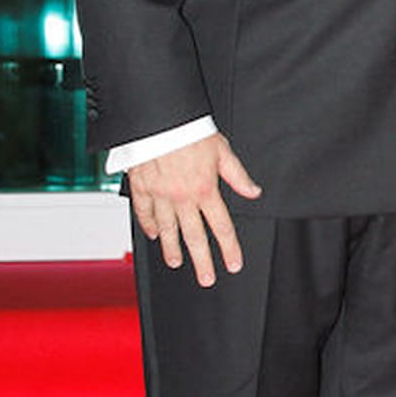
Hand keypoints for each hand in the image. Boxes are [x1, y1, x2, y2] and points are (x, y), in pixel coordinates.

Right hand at [128, 133, 261, 286]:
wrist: (158, 117)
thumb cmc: (190, 130)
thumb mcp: (222, 150)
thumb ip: (238, 175)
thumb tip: (254, 192)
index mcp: (205, 189)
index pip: (221, 227)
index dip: (229, 248)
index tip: (233, 264)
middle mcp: (182, 197)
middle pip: (194, 236)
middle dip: (201, 261)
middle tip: (206, 279)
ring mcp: (160, 194)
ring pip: (167, 229)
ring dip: (172, 248)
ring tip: (176, 263)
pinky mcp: (141, 187)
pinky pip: (144, 212)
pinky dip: (148, 226)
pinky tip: (153, 235)